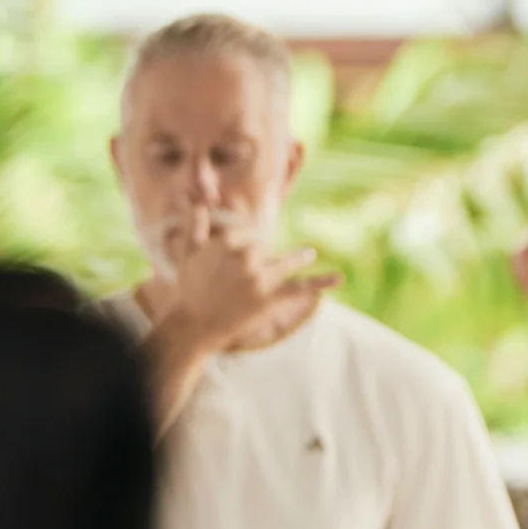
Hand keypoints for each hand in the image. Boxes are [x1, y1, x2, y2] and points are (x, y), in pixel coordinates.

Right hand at [149, 209, 339, 358]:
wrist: (194, 325)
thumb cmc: (189, 288)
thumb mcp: (188, 253)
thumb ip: (196, 226)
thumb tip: (200, 204)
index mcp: (228, 241)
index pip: (249, 234)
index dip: (245, 246)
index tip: (237, 261)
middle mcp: (246, 255)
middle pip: (265, 247)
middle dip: (261, 259)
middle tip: (245, 278)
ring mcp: (260, 276)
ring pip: (284, 261)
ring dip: (298, 257)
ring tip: (309, 255)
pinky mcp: (270, 297)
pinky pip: (300, 287)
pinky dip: (321, 283)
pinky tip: (339, 278)